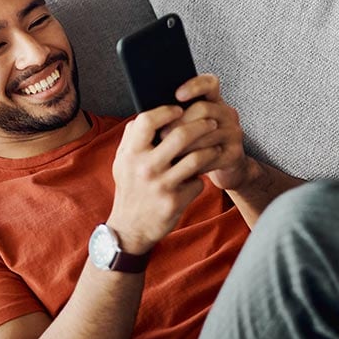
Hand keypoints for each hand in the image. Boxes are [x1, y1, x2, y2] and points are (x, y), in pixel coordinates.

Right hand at [108, 104, 223, 254]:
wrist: (130, 229)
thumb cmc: (130, 189)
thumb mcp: (122, 162)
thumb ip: (132, 139)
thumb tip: (149, 115)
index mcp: (131, 154)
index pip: (148, 120)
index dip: (166, 111)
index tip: (179, 109)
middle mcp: (145, 168)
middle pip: (180, 135)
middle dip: (201, 125)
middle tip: (211, 122)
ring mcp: (161, 186)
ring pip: (196, 158)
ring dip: (211, 150)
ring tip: (215, 147)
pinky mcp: (174, 202)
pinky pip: (197, 182)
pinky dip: (200, 179)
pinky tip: (200, 178)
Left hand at [163, 73, 250, 192]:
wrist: (226, 170)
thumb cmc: (199, 147)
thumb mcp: (191, 128)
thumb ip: (178, 117)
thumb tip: (148, 113)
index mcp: (215, 102)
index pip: (209, 84)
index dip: (194, 86)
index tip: (177, 95)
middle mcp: (227, 114)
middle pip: (204, 109)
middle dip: (180, 122)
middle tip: (161, 135)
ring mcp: (233, 133)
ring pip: (207, 135)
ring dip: (185, 146)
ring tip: (168, 154)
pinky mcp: (234, 154)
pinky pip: (212, 156)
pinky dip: (196, 163)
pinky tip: (183, 168)